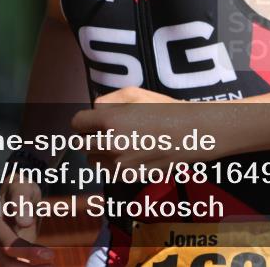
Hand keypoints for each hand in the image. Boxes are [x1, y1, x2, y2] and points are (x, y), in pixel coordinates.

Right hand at [0, 176, 53, 264]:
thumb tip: (23, 222)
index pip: (7, 243)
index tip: (49, 255)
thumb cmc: (20, 187)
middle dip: (28, 263)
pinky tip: (47, 264)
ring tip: (51, 264)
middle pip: (6, 259)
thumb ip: (21, 201)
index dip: (26, 251)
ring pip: (8, 265)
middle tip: (52, 259)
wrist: (18, 192)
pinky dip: (29, 265)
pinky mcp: (8, 252)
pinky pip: (15, 263)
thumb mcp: (22, 187)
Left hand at [71, 87, 196, 169]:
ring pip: (92, 160)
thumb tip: (94, 110)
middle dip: (88, 136)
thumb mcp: (135, 93)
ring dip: (98, 152)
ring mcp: (119, 164)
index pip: (77, 123)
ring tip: (116, 142)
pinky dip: (111, 164)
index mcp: (110, 121)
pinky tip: (127, 153)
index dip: (84, 120)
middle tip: (101, 131)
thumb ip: (107, 100)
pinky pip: (108, 171)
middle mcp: (110, 145)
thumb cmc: (165, 109)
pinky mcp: (129, 176)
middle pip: (80, 144)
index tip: (91, 119)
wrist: (192, 133)